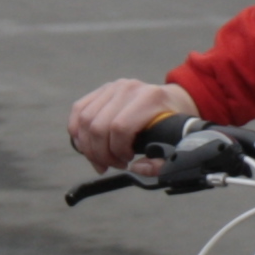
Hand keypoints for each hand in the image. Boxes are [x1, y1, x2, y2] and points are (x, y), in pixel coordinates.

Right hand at [68, 79, 196, 172]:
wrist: (172, 100)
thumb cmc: (174, 124)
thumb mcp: (177, 142)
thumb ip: (162, 163)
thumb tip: (135, 167)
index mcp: (150, 98)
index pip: (120, 127)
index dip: (118, 150)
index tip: (126, 161)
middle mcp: (129, 88)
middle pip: (98, 126)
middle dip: (100, 153)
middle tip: (110, 165)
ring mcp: (113, 87)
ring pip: (85, 120)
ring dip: (87, 147)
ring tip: (100, 160)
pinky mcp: (102, 90)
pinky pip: (78, 110)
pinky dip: (77, 132)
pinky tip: (86, 146)